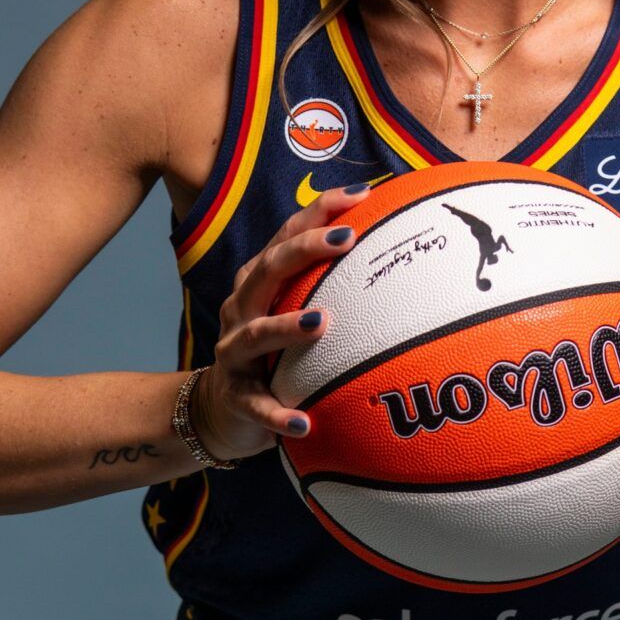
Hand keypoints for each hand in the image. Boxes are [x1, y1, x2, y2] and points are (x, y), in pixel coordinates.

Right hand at [188, 184, 368, 460]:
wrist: (222, 410)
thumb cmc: (273, 351)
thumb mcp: (293, 310)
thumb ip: (330, 285)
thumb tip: (396, 250)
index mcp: (260, 281)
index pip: (287, 235)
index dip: (320, 211)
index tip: (362, 195)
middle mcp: (242, 308)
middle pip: (269, 269)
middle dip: (304, 249)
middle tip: (346, 239)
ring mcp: (235, 352)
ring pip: (257, 333)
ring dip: (287, 326)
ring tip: (321, 322)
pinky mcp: (236, 396)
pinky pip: (257, 405)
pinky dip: (279, 414)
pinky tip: (304, 423)